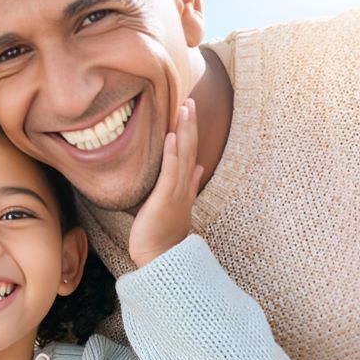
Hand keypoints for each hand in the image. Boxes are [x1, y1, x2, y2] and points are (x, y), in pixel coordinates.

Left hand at [128, 98, 203, 267]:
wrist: (159, 258)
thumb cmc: (162, 234)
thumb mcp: (176, 205)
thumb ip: (189, 185)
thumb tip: (199, 167)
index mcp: (185, 187)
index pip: (190, 154)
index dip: (190, 132)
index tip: (190, 111)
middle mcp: (184, 187)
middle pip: (190, 150)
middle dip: (190, 125)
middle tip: (190, 101)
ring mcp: (177, 192)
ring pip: (184, 156)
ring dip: (184, 131)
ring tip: (185, 109)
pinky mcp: (166, 198)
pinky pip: (171, 172)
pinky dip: (173, 153)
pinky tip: (172, 136)